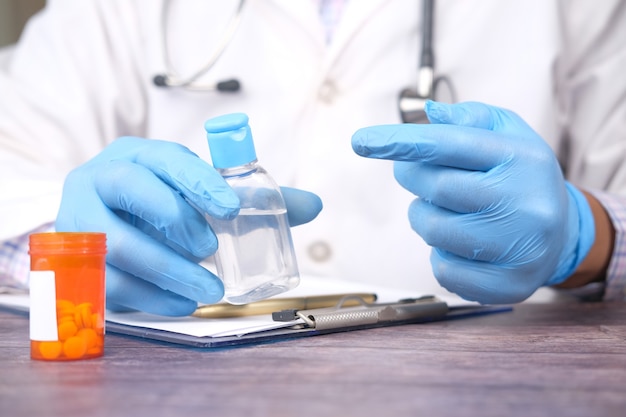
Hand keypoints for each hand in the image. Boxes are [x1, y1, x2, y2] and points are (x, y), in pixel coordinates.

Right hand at [57, 137, 321, 315]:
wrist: (104, 222)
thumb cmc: (161, 205)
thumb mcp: (199, 195)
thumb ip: (252, 199)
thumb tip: (314, 205)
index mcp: (136, 155)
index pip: (165, 158)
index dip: (198, 180)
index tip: (232, 208)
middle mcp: (99, 179)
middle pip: (130, 190)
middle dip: (176, 220)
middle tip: (212, 249)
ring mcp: (80, 221)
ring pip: (116, 244)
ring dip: (168, 270)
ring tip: (209, 288)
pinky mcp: (74, 264)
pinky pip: (107, 284)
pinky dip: (150, 298)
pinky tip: (183, 303)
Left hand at [351, 101, 593, 303]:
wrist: (564, 234)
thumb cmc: (521, 177)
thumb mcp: (508, 134)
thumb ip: (470, 118)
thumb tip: (429, 114)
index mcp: (521, 157)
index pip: (449, 144)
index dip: (400, 142)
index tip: (361, 142)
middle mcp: (523, 202)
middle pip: (435, 187)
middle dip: (413, 177)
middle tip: (416, 173)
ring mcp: (518, 248)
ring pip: (433, 229)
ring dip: (423, 216)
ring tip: (445, 209)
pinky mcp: (507, 285)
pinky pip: (443, 269)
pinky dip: (440, 254)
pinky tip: (460, 244)